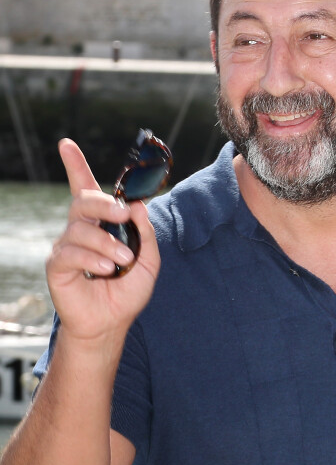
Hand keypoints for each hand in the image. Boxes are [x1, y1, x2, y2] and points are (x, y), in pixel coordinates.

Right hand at [46, 139, 159, 344]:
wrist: (113, 321)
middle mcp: (81, 229)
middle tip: (123, 215)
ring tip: (123, 261)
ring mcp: (67, 246)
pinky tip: (104, 270)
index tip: (65, 144)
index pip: (85, 188)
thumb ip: (144, 232)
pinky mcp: (58, 265)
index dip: (75, 165)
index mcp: (102, 223)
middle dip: (103, 203)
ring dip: (107, 243)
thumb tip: (136, 206)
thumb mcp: (148, 259)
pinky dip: (92, 259)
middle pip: (84, 201)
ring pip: (81, 228)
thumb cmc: (128, 288)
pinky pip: (70, 252)